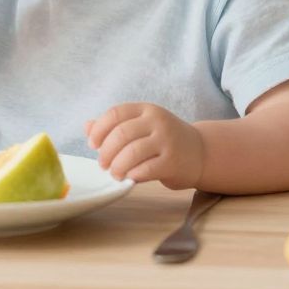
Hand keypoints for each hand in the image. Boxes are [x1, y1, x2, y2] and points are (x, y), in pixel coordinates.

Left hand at [88, 103, 205, 188]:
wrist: (201, 152)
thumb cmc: (164, 140)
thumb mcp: (142, 126)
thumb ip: (115, 126)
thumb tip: (87, 127)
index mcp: (146, 109)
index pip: (115, 113)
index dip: (99, 130)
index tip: (93, 145)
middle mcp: (157, 121)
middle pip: (121, 134)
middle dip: (106, 152)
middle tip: (103, 165)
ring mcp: (167, 141)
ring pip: (132, 152)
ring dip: (117, 166)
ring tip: (115, 173)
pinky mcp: (173, 162)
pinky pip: (145, 169)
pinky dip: (132, 175)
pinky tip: (130, 178)